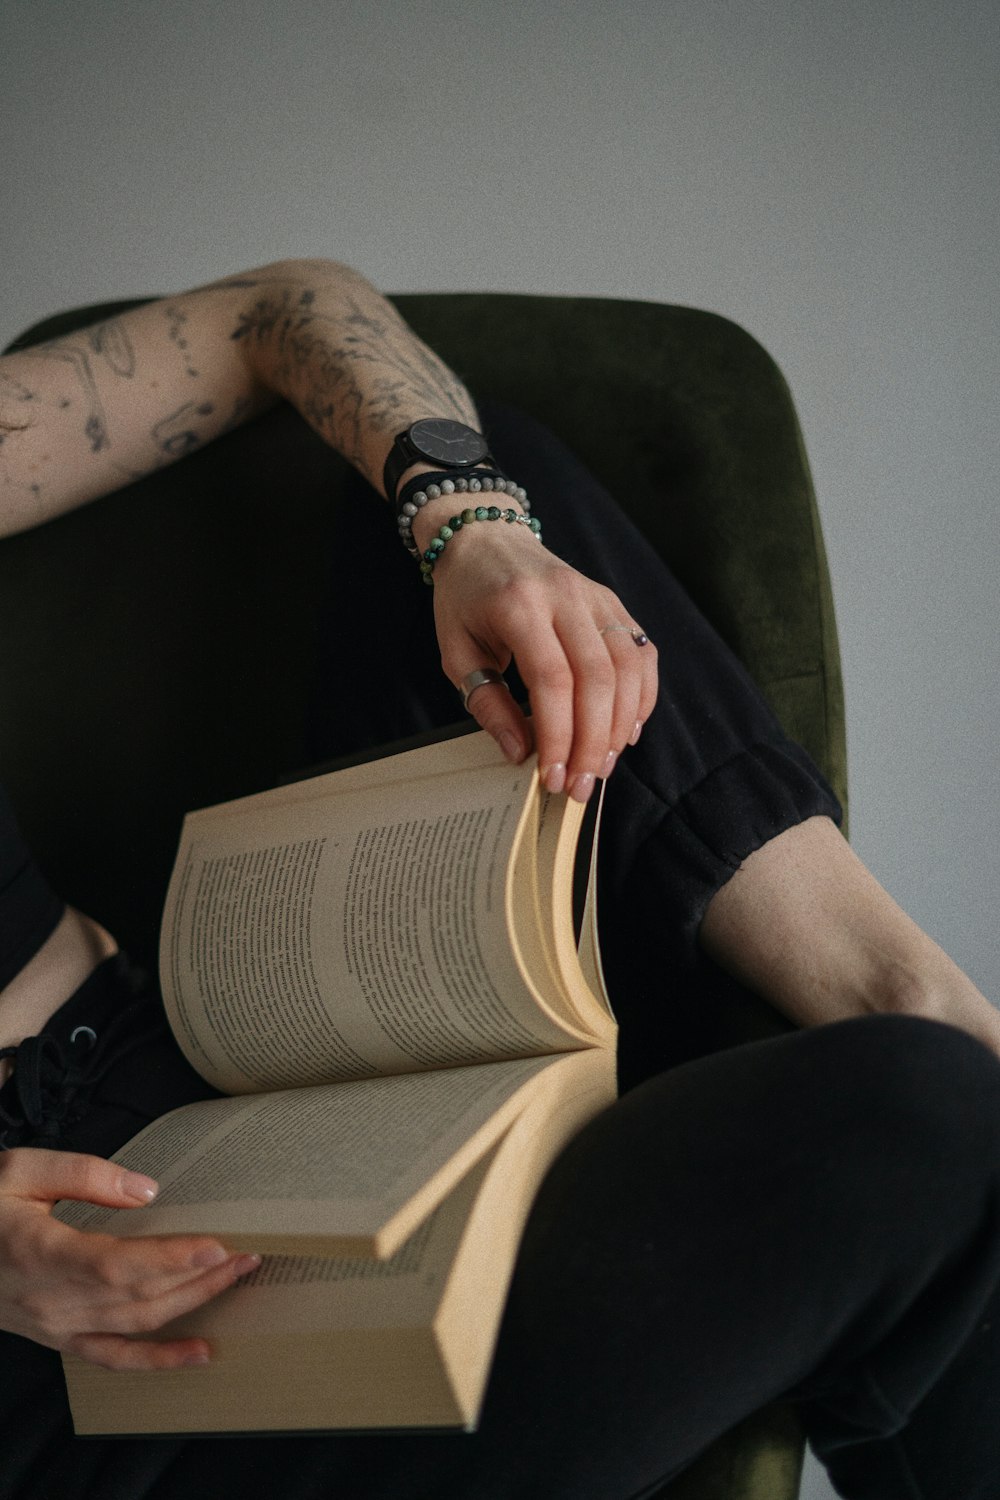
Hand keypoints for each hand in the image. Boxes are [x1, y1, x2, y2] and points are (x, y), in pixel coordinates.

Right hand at [0, 1147, 258, 1369]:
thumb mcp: (20, 1170)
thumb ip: (84, 1173)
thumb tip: (146, 1190)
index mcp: (40, 1253)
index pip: (116, 1264)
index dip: (169, 1260)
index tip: (216, 1245)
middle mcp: (51, 1300)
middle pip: (138, 1296)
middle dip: (199, 1277)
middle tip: (248, 1254)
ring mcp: (55, 1326)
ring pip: (135, 1324)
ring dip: (192, 1305)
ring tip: (236, 1280)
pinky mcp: (59, 1337)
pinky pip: (114, 1356)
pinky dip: (159, 1360)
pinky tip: (198, 1354)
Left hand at [429, 520, 658, 799]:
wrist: (487, 539)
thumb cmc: (465, 599)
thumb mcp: (456, 653)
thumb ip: (488, 703)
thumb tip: (522, 752)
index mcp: (519, 605)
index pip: (552, 679)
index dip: (559, 734)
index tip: (553, 776)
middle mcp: (566, 596)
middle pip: (598, 678)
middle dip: (594, 742)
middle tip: (582, 786)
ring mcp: (596, 597)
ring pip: (628, 667)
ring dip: (621, 726)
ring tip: (603, 767)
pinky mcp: (613, 603)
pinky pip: (641, 653)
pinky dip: (642, 697)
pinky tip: (626, 731)